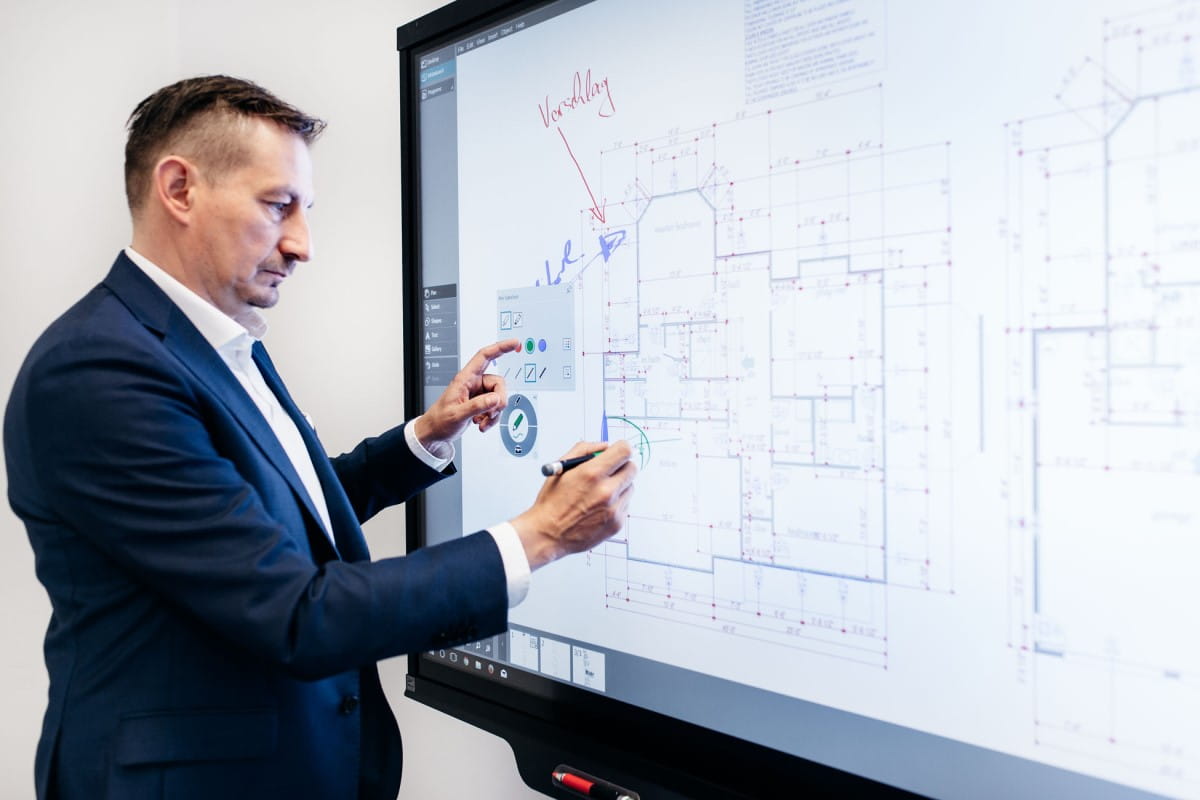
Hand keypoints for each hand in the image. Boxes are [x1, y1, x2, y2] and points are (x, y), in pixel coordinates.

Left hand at [414, 339, 520, 449]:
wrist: (435, 433)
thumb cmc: (439, 420)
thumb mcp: (457, 414)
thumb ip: (477, 406)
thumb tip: (495, 399)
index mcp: (465, 379)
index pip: (485, 357)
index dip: (500, 347)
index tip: (514, 343)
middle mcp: (473, 383)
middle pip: (498, 383)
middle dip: (499, 400)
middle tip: (492, 412)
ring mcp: (478, 394)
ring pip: (498, 397)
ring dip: (494, 412)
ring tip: (482, 421)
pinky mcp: (481, 404)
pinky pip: (495, 407)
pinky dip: (492, 417)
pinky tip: (481, 423)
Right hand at [509, 440, 636, 568]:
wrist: (548, 535)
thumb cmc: (552, 502)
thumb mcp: (561, 468)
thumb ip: (584, 450)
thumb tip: (605, 445)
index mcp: (592, 473)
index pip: (624, 451)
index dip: (621, 448)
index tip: (618, 452)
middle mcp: (606, 491)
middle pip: (632, 468)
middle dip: (622, 466)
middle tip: (610, 471)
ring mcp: (614, 509)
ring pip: (630, 487)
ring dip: (620, 485)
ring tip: (600, 493)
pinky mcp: (617, 524)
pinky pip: (626, 505)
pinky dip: (616, 503)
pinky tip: (599, 507)